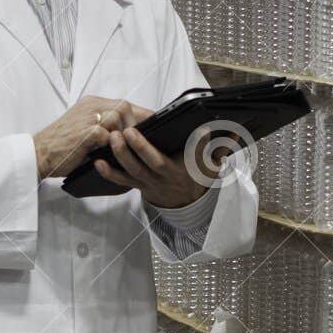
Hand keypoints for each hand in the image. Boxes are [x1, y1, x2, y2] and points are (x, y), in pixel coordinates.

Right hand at [32, 96, 149, 178]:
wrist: (39, 153)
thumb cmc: (63, 145)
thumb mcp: (84, 128)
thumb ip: (105, 126)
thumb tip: (131, 133)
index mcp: (91, 103)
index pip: (124, 104)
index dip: (141, 114)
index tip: (154, 124)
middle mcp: (90, 106)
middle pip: (124, 107)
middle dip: (135, 125)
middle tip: (138, 141)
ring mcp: (86, 118)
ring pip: (117, 117)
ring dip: (123, 135)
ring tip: (123, 148)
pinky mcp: (83, 132)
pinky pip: (106, 134)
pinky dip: (111, 144)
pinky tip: (110, 153)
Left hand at [92, 123, 229, 208]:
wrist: (186, 203)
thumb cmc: (198, 178)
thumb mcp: (212, 165)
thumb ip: (221, 148)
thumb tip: (235, 132)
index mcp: (185, 171)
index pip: (193, 158)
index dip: (198, 146)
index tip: (201, 131)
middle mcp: (165, 179)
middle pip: (151, 165)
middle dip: (140, 148)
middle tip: (129, 130)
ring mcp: (150, 184)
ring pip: (133, 172)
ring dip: (121, 155)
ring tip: (112, 137)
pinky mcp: (138, 185)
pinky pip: (122, 181)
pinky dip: (109, 173)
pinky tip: (98, 161)